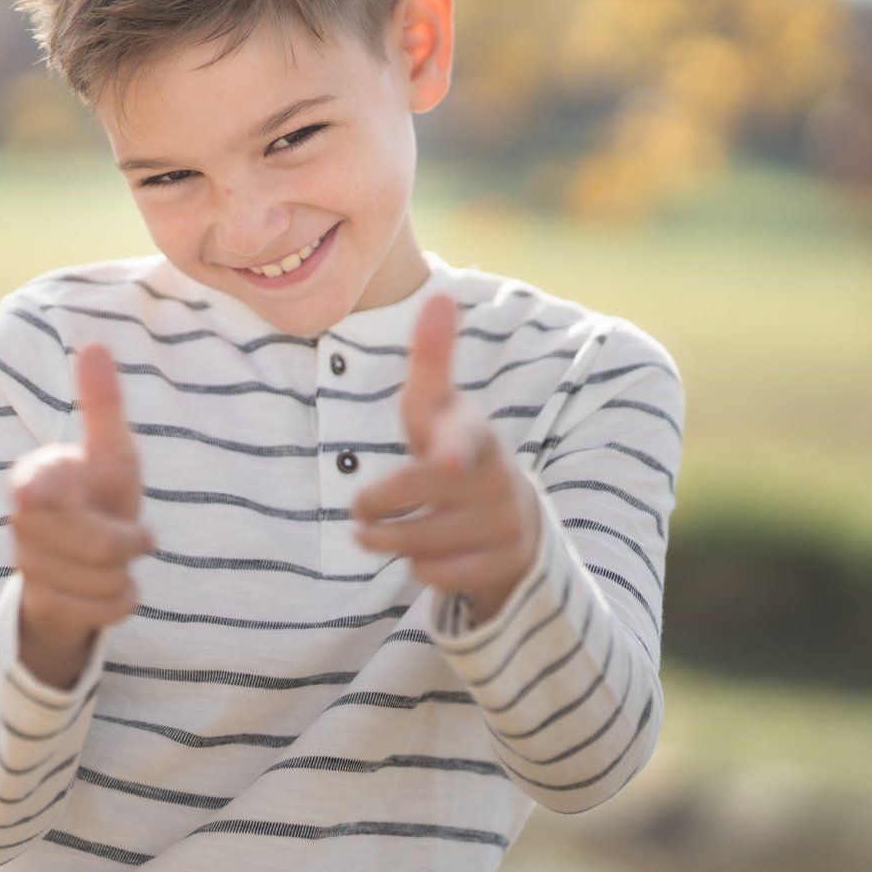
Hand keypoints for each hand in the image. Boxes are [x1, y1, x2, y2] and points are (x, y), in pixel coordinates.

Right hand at [8, 341, 154, 644]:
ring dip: (125, 573)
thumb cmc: (98, 498)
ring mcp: (29, 564)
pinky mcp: (42, 605)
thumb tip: (95, 344)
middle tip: (133, 535)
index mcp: (37, 476)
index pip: (37, 487)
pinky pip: (101, 610)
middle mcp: (24, 521)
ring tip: (116, 561)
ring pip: (100, 579)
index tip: (38, 492)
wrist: (79, 567)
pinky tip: (111, 588)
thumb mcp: (110, 454)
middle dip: (127, 543)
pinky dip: (120, 601)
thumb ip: (102, 405)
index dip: (41, 492)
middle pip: (92, 543)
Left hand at [352, 291, 541, 622]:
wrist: (514, 518)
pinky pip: (442, 576)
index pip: (464, 442)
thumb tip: (439, 295)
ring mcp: (506, 523)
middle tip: (357, 511)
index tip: (444, 462)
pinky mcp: (505, 565)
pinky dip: (422, 570)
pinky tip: (424, 556)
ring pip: (425, 542)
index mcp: (476, 435)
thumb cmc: (455, 451)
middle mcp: (498, 479)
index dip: (452, 451)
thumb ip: (432, 359)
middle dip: (378, 505)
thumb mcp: (440, 409)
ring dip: (389, 542)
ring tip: (376, 535)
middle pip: (421, 497)